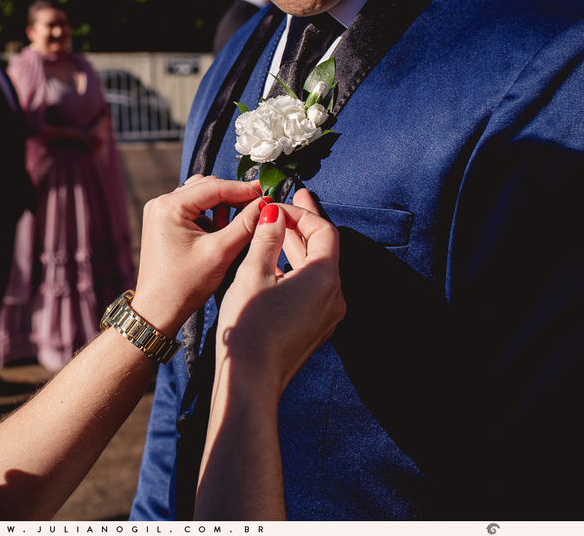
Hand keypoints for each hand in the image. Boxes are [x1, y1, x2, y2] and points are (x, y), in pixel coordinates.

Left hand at [129, 176, 262, 335]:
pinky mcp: (162, 223)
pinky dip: (208, 217)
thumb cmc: (184, 285)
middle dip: (232, 198)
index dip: (244, 190)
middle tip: (256, 211)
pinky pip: (191, 209)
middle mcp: (161, 203)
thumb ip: (245, 226)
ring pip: (200, 197)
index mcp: (169, 206)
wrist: (157, 310)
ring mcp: (159, 212)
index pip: (215, 187)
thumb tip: (267, 205)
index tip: (267, 194)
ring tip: (233, 228)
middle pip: (207, 187)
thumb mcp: (220, 253)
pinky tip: (217, 235)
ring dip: (220, 207)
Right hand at [215, 187, 343, 397]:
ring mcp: (327, 316)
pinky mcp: (316, 329)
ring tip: (278, 230)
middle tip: (288, 203)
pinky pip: (312, 291)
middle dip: (303, 226)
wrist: (250, 380)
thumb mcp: (253, 273)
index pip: (324, 231)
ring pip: (317, 271)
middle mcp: (334, 297)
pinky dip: (297, 272)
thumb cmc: (249, 326)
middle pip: (324, 250)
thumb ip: (266, 237)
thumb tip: (273, 214)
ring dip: (298, 249)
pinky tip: (276, 265)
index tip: (279, 205)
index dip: (302, 213)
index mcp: (324, 278)